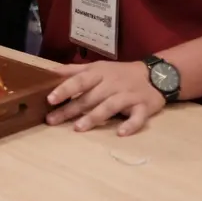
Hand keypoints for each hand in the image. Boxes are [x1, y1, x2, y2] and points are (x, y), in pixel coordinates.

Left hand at [45, 61, 165, 135]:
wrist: (154, 75)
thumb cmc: (118, 74)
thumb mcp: (96, 67)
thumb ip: (73, 71)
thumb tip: (48, 72)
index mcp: (99, 73)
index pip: (80, 80)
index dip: (65, 89)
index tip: (50, 99)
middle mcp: (112, 83)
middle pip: (90, 97)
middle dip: (71, 109)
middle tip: (53, 120)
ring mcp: (128, 95)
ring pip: (109, 106)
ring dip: (94, 117)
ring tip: (78, 128)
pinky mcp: (143, 107)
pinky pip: (137, 117)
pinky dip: (130, 125)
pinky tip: (120, 133)